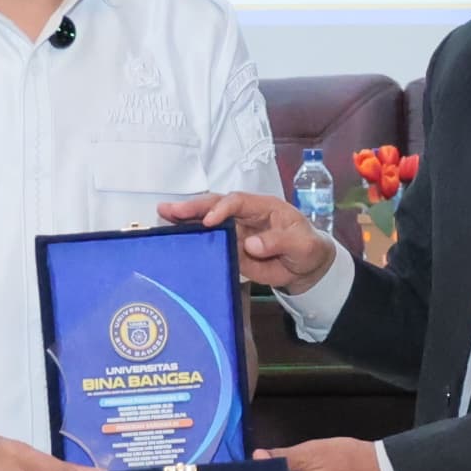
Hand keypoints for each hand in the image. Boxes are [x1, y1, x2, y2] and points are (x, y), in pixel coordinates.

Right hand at [161, 191, 349, 293]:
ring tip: (162, 216)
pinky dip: (191, 240)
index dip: (222, 208)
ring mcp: (235, 232)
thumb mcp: (303, 244)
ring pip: (206, 222)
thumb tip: (250, 244)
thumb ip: (279, 242)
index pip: (238, 202)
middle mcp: (244, 216)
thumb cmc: (308, 247)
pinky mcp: (230, 249)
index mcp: (263, 207)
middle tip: (169, 209)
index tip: (209, 220)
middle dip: (193, 207)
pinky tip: (173, 239)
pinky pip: (208, 244)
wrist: (308, 268)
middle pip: (215, 206)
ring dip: (185, 219)